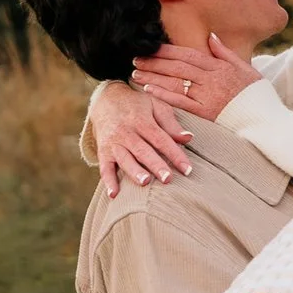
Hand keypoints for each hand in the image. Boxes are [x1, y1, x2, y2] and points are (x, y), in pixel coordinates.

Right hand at [90, 81, 193, 196]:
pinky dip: (108, 181)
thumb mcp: (155, 105)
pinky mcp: (103, 151)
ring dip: (134, 171)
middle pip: (143, 150)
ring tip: (144, 182)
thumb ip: (171, 123)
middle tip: (167, 179)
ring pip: (124, 159)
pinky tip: (114, 194)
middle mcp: (127, 132)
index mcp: (143, 121)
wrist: (105, 98)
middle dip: (155, 165)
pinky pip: (104, 167)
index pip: (161, 139)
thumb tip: (188, 138)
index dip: (175, 154)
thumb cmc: (136, 104)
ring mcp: (114, 143)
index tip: (188, 170)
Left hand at [132, 34, 259, 121]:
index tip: (153, 47)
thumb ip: (225, 53)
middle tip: (137, 58)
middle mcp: (211, 78)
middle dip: (156, 61)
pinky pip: (180, 102)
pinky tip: (148, 90)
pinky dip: (163, 95)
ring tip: (136, 73)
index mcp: (219, 66)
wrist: (265, 117)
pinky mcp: (205, 112)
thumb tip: (211, 36)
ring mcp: (207, 95)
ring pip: (175, 82)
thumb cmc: (256, 94)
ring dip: (154, 76)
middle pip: (178, 66)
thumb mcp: (245, 68)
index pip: (189, 54)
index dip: (169, 50)